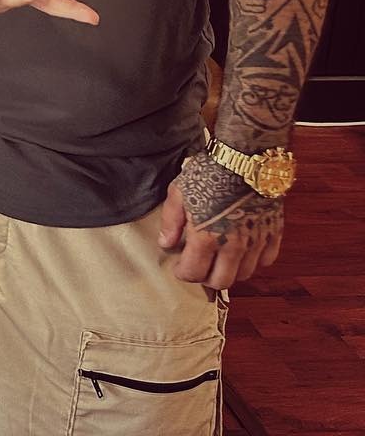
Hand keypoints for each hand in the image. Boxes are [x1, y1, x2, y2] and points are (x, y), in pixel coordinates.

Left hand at [159, 151, 284, 287]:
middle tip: (199, 266)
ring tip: (219, 258)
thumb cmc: (209, 173)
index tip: (179, 267)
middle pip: (221, 282)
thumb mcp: (179, 192)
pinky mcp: (273, 234)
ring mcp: (256, 242)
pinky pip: (266, 261)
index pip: (194, 273)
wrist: (245, 158)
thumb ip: (171, 222)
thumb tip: (165, 244)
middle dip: (206, 278)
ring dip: (230, 271)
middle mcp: (233, 246)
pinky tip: (243, 250)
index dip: (183, 273)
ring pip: (244, 275)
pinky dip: (253, 261)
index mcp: (206, 237)